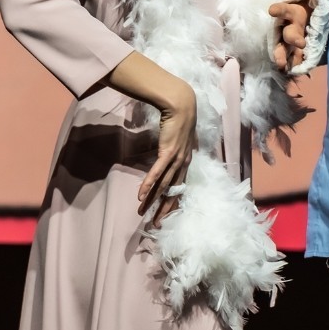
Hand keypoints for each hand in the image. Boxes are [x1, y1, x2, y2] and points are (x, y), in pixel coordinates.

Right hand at [138, 79, 195, 221]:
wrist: (182, 105)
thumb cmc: (179, 120)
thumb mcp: (177, 140)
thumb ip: (172, 151)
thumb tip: (165, 156)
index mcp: (186, 162)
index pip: (179, 188)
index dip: (172, 203)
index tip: (164, 215)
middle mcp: (183, 164)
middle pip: (172, 191)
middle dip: (163, 209)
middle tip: (154, 224)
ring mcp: (177, 159)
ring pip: (163, 185)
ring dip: (152, 201)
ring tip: (143, 213)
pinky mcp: (168, 152)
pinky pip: (157, 172)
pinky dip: (149, 184)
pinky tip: (142, 195)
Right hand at [268, 0, 328, 71]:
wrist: (312, 22)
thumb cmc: (312, 6)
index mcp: (294, 11)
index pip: (283, 10)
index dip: (278, 10)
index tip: (272, 10)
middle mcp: (289, 26)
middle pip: (287, 32)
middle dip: (291, 37)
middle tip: (299, 42)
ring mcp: (289, 41)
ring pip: (283, 48)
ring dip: (283, 54)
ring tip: (282, 63)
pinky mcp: (294, 53)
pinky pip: (289, 59)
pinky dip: (289, 64)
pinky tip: (290, 70)